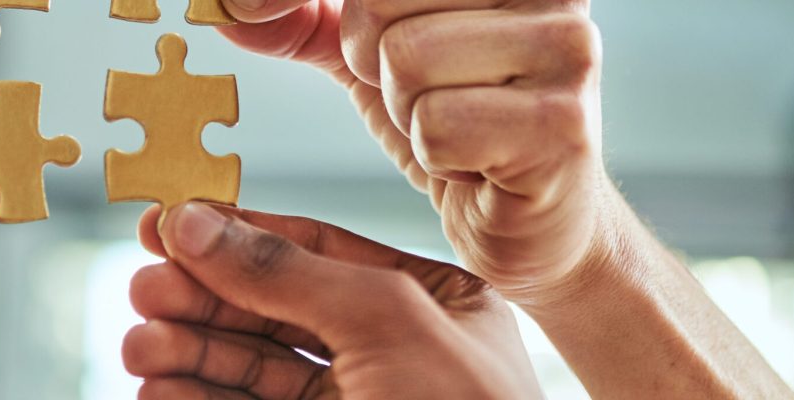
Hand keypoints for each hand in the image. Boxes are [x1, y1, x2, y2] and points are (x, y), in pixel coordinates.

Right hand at [123, 204, 538, 398]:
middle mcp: (387, 354)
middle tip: (144, 290)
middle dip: (201, 299)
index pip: (315, 250)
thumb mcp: (387, 320)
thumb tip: (196, 223)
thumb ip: (287, 270)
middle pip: (269, 308)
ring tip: (141, 348)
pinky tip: (158, 392)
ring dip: (186, 354)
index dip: (236, 235)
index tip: (165, 224)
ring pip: (248, 369)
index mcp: (429, 305)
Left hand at [212, 2, 793, 396]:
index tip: (253, 10)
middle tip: (423, 97)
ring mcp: (566, 49)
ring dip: (408, 114)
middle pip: (375, 7)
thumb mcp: (372, 58)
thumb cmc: (458, 125)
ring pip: (404, 62)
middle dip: (373, 65)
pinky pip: (436, 125)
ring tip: (454, 129)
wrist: (531, 219)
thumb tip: (227, 6)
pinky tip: (476, 162)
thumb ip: (306, 20)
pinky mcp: (561, 121)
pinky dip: (437, 154)